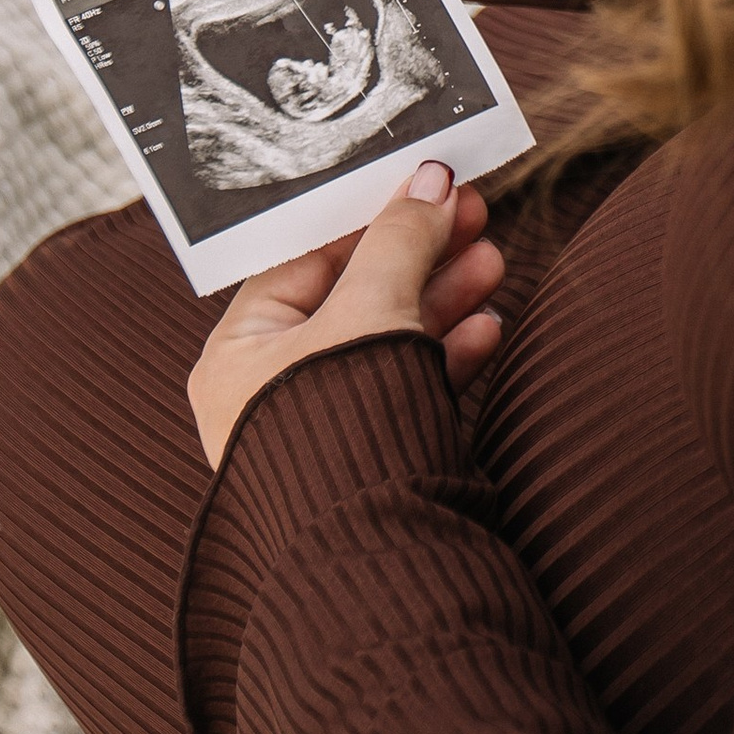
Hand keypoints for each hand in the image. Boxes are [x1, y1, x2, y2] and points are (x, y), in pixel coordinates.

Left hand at [187, 163, 505, 474]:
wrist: (378, 555)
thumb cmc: (345, 428)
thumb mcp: (372, 309)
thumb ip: (401, 238)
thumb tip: (430, 178)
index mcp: (239, 353)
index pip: (305, 261)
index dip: (369, 216)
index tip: (422, 184)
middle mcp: (271, 391)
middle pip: (354, 296)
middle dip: (421, 253)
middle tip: (474, 212)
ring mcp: (324, 426)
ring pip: (389, 341)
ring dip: (445, 297)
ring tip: (494, 260)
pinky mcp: (371, 457)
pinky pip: (408, 389)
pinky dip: (449, 355)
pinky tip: (490, 329)